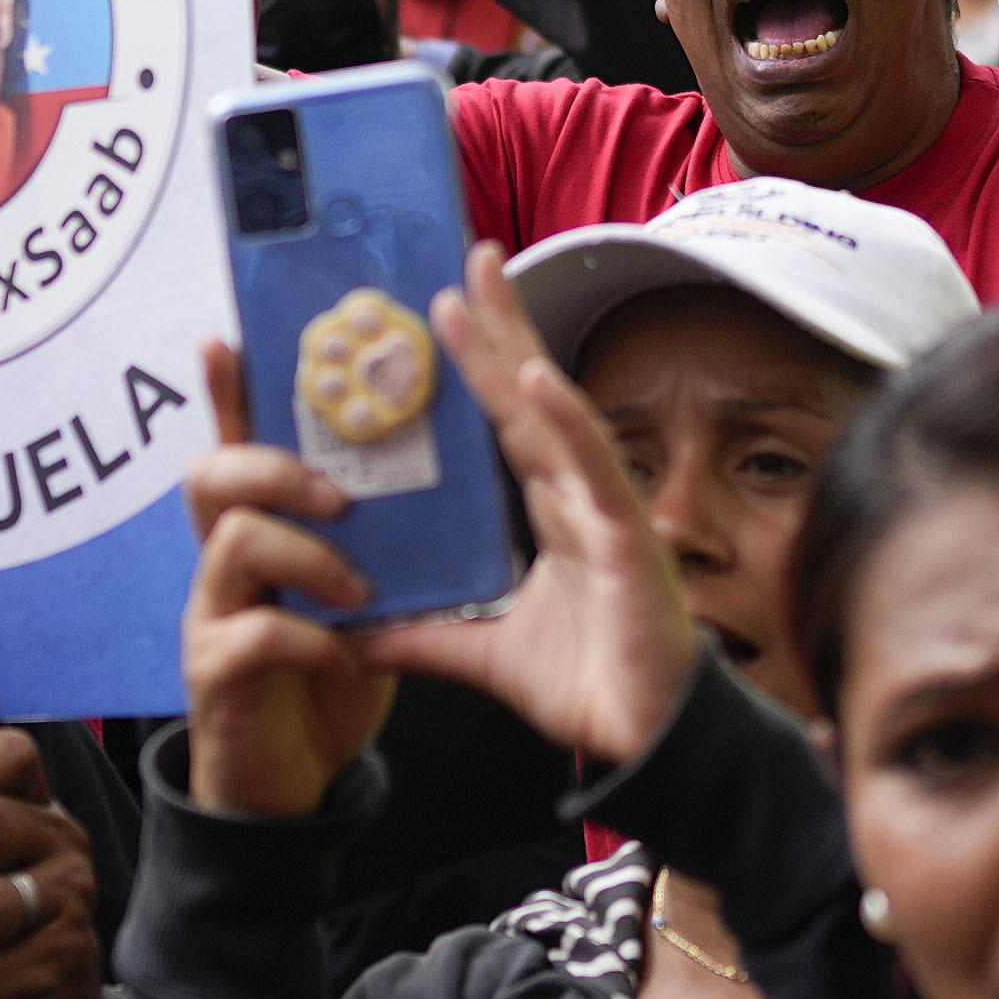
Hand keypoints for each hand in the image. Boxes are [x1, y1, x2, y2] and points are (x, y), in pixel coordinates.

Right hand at [176, 343, 395, 819]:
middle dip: (278, 467)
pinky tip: (347, 654)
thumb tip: (422, 465)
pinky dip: (314, 638)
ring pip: (235, 541)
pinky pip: (256, 632)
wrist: (293, 785)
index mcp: (259, 533)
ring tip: (359, 588)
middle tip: (340, 498)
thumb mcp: (355, 591)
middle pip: (211, 475)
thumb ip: (368, 536)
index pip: (233, 444)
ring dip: (309, 556)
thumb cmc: (327, 678)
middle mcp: (220, 564)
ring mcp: (210, 617)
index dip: (226, 394)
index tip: (226, 337)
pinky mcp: (218, 675)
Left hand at [349, 248, 698, 762]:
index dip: (482, 364)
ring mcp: (604, 512)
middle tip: (464, 258)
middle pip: (529, 398)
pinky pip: (593, 472)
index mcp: (552, 513)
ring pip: (554, 416)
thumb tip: (352, 634)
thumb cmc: (591, 686)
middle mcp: (578, 498)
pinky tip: (540, 381)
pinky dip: (567, 424)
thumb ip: (425, 637)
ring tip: (479, 291)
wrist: (646, 741)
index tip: (445, 304)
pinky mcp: (626, 541)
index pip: (508, 422)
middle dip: (498, 328)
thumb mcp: (484, 655)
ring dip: (516, 351)